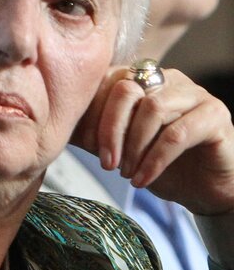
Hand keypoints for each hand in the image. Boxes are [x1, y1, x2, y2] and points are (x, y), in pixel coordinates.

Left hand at [71, 65, 233, 215]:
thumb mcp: (116, 147)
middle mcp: (168, 78)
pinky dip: (155, 159)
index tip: (88, 147)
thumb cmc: (157, 164)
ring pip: (152, 109)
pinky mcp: (215, 116)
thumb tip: (54, 124)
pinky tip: (143, 179)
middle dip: (110, 130)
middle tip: (107, 163)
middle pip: (127, 91)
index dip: (93, 115)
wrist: (203, 190)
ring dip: (133, 146)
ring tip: (126, 174)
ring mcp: (195, 94)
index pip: (106, 82)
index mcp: (140, 79)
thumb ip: (90, 131)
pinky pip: (178, 133)